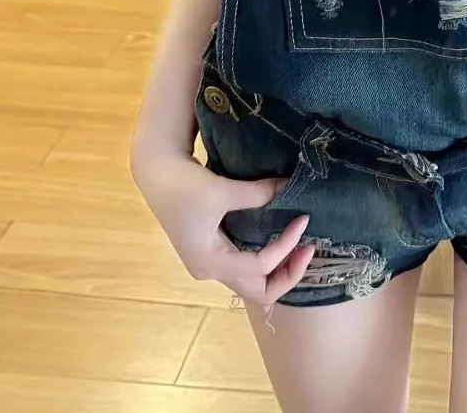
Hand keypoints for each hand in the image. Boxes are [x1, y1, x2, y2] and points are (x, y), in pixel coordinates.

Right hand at [132, 148, 314, 310]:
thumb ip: (258, 194)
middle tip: (309, 248)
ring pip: (251, 283)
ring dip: (279, 271)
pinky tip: (280, 243)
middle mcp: (210, 271)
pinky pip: (245, 268)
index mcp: (210, 262)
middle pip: (257, 292)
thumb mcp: (222, 190)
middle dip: (288, 275)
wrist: (157, 174)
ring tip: (300, 247)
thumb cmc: (184, 185)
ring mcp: (210, 264)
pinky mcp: (212, 252)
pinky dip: (267, 262)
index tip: (303, 219)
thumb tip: (289, 188)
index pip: (259, 266)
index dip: (286, 245)